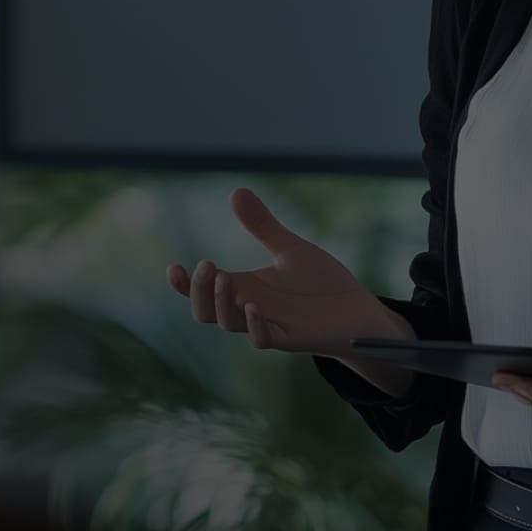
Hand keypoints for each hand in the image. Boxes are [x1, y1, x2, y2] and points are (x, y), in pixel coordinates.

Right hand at [166, 188, 391, 359]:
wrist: (357, 311)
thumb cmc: (322, 284)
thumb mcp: (289, 249)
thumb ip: (262, 225)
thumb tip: (236, 191)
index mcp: (244, 288)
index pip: (202, 290)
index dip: (184, 284)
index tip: (174, 268)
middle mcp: (249, 308)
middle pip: (205, 310)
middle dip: (199, 291)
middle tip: (206, 266)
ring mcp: (267, 325)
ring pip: (229, 324)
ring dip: (222, 304)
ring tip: (225, 280)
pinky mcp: (289, 338)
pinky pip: (262, 339)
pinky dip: (254, 325)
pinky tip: (253, 306)